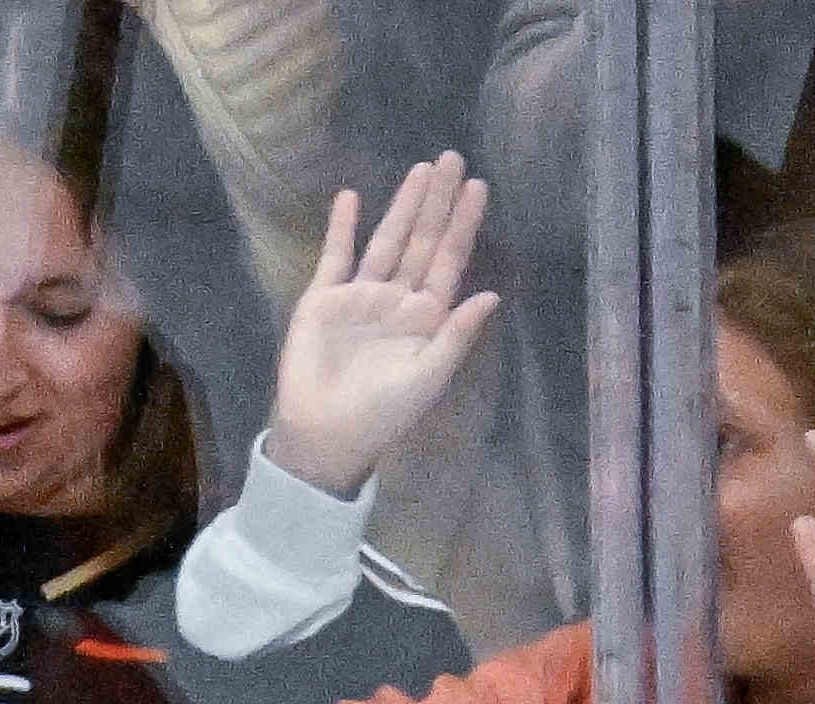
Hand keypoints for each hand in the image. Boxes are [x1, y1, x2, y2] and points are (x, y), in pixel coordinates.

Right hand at [257, 152, 498, 500]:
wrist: (326, 434)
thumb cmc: (384, 412)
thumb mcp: (430, 375)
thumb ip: (458, 334)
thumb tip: (492, 295)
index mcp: (427, 315)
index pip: (450, 259)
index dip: (463, 223)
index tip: (477, 186)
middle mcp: (397, 298)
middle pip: (422, 240)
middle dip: (437, 201)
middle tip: (453, 158)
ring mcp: (360, 296)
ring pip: (387, 241)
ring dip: (402, 205)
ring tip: (419, 169)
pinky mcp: (323, 301)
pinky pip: (335, 257)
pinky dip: (342, 229)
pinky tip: (350, 199)